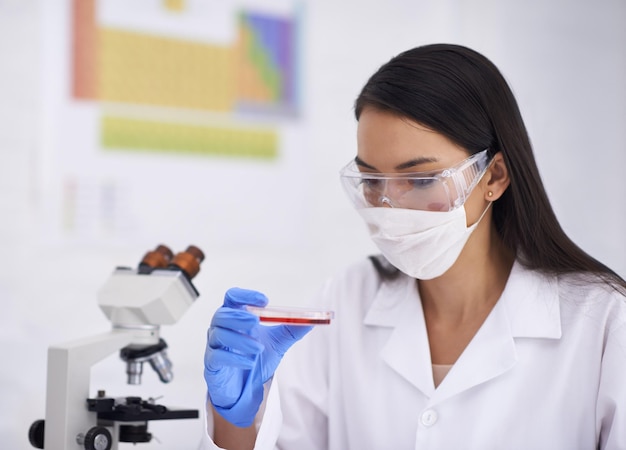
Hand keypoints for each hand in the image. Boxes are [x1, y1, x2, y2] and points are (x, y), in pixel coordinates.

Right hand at [204, 287, 311, 426]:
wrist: (244, 387)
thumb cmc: (254, 358)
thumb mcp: (276, 343)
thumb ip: (291, 330)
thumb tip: (312, 320)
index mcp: (235, 316)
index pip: (233, 297)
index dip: (245, 295)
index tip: (264, 300)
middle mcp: (221, 328)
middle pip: (222, 314)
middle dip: (239, 317)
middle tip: (256, 322)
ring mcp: (214, 345)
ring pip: (220, 335)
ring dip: (240, 340)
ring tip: (258, 348)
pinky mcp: (211, 364)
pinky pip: (217, 357)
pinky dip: (235, 359)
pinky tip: (249, 362)